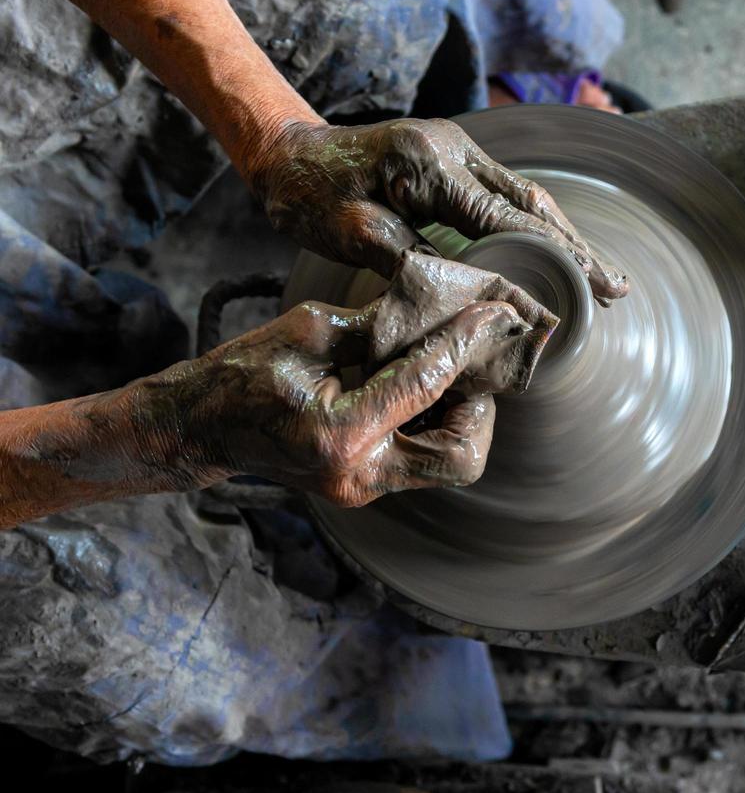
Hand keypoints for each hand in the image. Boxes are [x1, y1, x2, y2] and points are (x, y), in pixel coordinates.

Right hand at [149, 298, 526, 506]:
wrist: (201, 428)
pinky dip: (438, 424)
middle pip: (462, 455)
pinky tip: (426, 389)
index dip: (465, 342)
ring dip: (464, 418)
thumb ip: (380, 324)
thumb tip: (442, 304)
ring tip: (449, 373)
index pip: (427, 383)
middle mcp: (359, 474)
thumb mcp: (310, 330)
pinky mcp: (367, 486)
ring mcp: (364, 488)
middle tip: (470, 364)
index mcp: (339, 434)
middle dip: (480, 406)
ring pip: (451, 465)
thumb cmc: (245, 373)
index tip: (493, 314)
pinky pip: (424, 460)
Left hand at [246, 117, 628, 304]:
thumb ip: (410, 259)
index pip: (510, 216)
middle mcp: (454, 150)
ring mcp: (457, 152)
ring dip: (566, 239)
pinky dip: (538, 229)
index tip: (593, 287)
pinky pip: (506, 198)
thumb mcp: (350, 232)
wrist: (284, 154)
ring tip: (603, 277)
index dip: (557, 256)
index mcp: (431, 164)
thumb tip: (468, 293)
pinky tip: (559, 254)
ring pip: (527, 199)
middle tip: (618, 289)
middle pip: (535, 203)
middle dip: (579, 248)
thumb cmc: (307, 196)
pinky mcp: (453, 163)